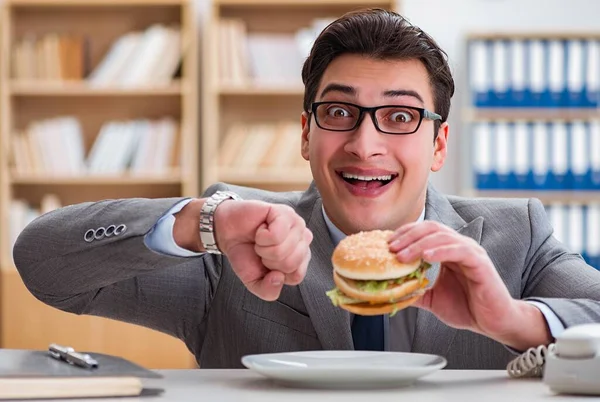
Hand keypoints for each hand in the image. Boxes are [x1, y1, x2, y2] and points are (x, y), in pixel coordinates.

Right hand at [214, 200, 312, 300]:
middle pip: (290, 263)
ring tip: (260, 239)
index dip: (275, 274)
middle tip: (261, 249)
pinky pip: (276, 235)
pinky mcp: (284, 212)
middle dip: (268, 260)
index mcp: (301, 257)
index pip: (296, 276)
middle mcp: (303, 240)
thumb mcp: (255, 282)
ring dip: (263, 248)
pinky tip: (260, 229)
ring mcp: (296, 224)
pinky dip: (261, 237)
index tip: (265, 262)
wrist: (227, 233)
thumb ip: (269, 291)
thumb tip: (278, 277)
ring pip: (283, 249)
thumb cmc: (245, 254)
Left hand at [388, 221, 551, 349]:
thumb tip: (389, 289)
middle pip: (430, 228)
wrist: (493, 323)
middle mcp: (459, 246)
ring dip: (419, 244)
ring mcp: (471, 252)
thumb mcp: (432, 297)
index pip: (423, 231)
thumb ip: (414, 289)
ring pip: (442, 237)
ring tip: (402, 255)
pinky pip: (459, 250)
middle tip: (390, 248)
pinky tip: (427, 257)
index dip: (404, 234)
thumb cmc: (467, 308)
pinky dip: (441, 251)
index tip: (386, 244)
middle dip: (408, 236)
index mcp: (447, 250)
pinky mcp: (480, 263)